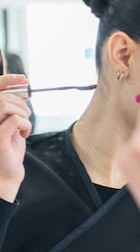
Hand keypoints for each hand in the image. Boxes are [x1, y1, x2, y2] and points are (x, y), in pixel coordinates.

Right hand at [0, 74, 31, 201]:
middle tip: (25, 117)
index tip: (24, 79)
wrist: (7, 172)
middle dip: (20, 105)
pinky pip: (14, 119)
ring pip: (6, 104)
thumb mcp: (12, 123)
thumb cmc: (9, 149)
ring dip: (23, 115)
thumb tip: (22, 88)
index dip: (7, 80)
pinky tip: (23, 134)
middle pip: (2, 97)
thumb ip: (13, 106)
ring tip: (23, 127)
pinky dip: (25, 124)